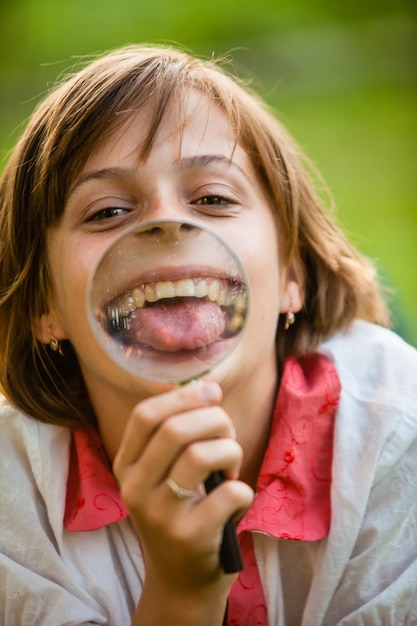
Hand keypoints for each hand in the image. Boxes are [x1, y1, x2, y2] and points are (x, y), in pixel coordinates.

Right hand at [113, 380, 253, 622]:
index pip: (145, 415)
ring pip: (201, 455)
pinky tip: (236, 498)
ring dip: (230, 452)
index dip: (182, 396)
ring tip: (230, 467)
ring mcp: (160, 516)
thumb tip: (207, 386)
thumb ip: (178, 434)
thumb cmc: (181, 512)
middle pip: (175, 430)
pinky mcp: (189, 538)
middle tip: (228, 435)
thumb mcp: (164, 474)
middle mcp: (135, 489)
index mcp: (127, 466)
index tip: (211, 392)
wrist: (181, 579)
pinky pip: (229, 492)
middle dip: (216, 421)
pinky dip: (243, 488)